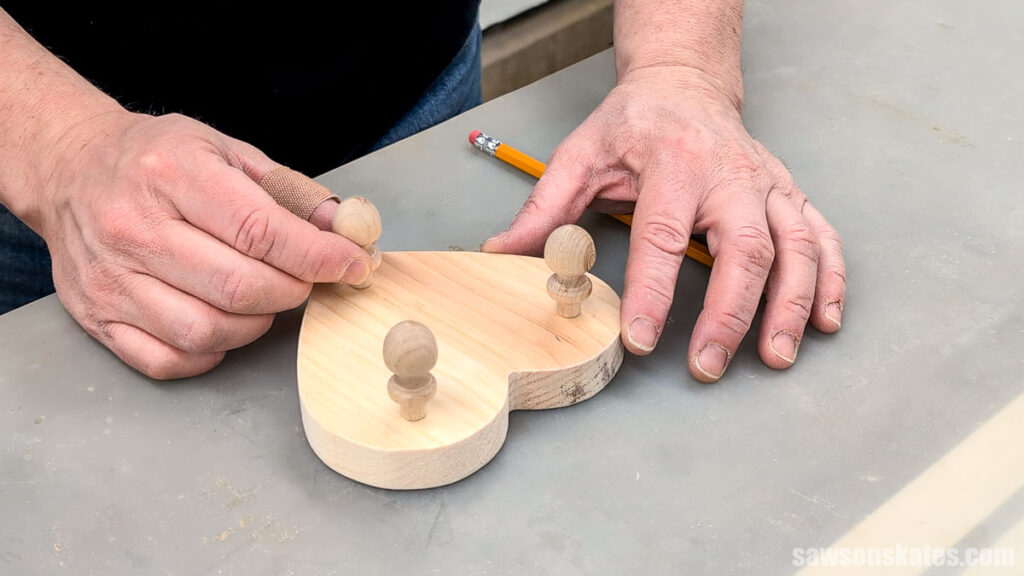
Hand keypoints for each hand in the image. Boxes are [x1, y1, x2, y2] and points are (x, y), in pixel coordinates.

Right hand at [32, 112, 370, 378]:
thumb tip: (345, 231)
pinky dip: (209, 353)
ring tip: (262, 299)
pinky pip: (167, 360)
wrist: (70, 168)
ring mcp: (111, 278)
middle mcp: (134, 228)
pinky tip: (222, 323)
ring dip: (254, 324)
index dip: (318, 256)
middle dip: (291, 291)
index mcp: (172, 175)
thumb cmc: (157, 159)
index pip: (260, 231)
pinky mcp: (96, 317)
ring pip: (205, 331)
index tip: (351, 264)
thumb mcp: (224, 149)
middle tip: (303, 280)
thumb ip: (288, 191)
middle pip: (238, 287)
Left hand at [482, 66, 845, 381]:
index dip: (654, 291)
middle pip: (746, 247)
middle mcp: (730, 175)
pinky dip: (831, 280)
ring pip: (797, 247)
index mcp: (674, 165)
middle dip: (732, 312)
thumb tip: (501, 253)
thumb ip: (544, 209)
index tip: (642, 338)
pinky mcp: (789, 194)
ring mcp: (768, 186)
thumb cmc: (636, 122)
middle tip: (710, 364)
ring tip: (776, 356)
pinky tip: (824, 320)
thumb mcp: (580, 156)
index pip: (664, 236)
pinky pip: (824, 237)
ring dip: (792, 305)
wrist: (685, 84)